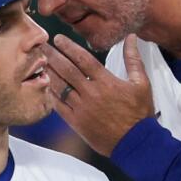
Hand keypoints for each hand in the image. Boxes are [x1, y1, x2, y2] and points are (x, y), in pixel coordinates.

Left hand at [45, 34, 153, 156]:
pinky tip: (44, 86)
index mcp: (105, 81)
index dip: (69, 47)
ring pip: (60, 87)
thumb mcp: (141, 83)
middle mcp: (90, 93)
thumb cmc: (139, 113)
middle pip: (67, 70)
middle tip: (41, 45)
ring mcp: (81, 108)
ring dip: (49, 73)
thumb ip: (133, 59)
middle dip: (53, 55)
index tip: (58, 39)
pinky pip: (59, 106)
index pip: (82, 59)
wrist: (135, 142)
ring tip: (40, 62)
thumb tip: (131, 37)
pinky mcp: (76, 122)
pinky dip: (50, 95)